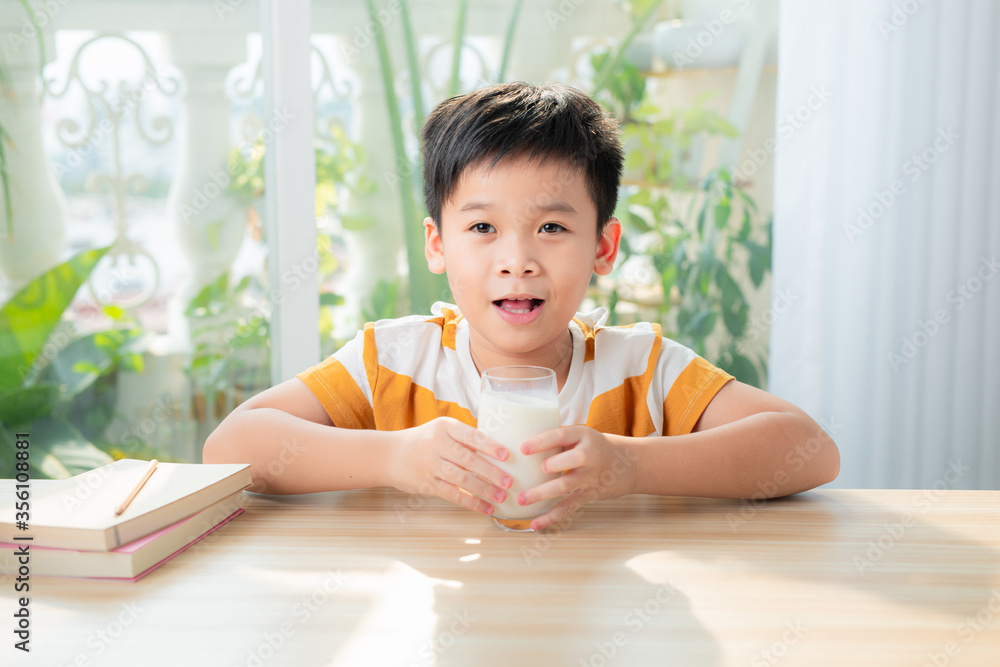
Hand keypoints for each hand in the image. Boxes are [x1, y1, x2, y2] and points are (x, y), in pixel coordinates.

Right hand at [389, 417, 512, 515]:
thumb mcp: (441, 430)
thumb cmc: (424, 441)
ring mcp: (430, 465)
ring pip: (461, 479)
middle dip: (491, 472)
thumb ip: (464, 439)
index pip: (471, 436)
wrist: (389, 454)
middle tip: (509, 481)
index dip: (490, 446)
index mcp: (444, 427)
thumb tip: (497, 451)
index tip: (506, 455)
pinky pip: (452, 494)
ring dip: (484, 490)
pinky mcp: (426, 484)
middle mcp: (436, 444)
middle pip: (468, 460)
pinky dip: (471, 502)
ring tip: (501, 496)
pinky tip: (486, 508)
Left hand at [516, 426, 637, 529]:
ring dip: (544, 493)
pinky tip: (535, 524)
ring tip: (521, 500)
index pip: (562, 435)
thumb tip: (518, 439)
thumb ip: (556, 438)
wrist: (628, 464)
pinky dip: (552, 517)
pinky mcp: (588, 495)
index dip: (543, 441)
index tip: (523, 448)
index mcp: (583, 435)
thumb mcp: (580, 435)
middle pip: (574, 459)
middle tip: (540, 468)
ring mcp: (590, 476)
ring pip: (567, 485)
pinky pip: (569, 507)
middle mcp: (589, 455)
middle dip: (556, 464)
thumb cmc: (593, 446)